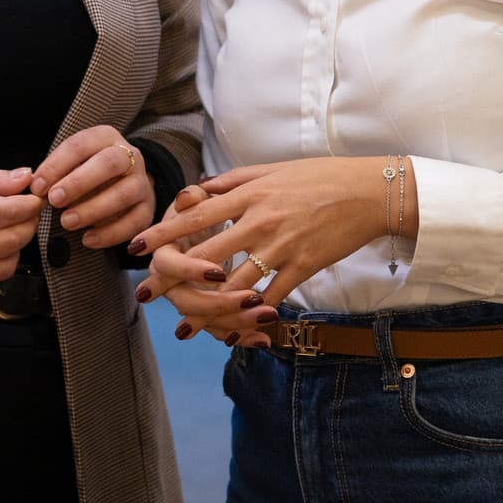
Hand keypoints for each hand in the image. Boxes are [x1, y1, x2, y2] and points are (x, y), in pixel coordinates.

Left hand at [29, 125, 154, 249]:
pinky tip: (87, 240)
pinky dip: (110, 233)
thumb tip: (36, 187)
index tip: (38, 186)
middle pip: (109, 163)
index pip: (81, 145)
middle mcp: (129, 156)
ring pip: (124, 193)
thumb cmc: (86, 173)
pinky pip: (134, 221)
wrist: (123, 184)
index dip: (57, 165)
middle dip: (79, 182)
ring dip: (93, 209)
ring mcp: (141, 182)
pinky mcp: (148, 208)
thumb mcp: (71, 164)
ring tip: (67, 222)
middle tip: (54, 200)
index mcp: (105, 138)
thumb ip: (55, 173)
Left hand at [132, 156, 415, 317]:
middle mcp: (260, 222)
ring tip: (185, 328)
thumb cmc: (318, 177)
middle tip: (147, 295)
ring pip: (235, 286)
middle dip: (173, 278)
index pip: (195, 216)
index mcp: (248, 195)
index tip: (135, 247)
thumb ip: (232, 182)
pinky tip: (236, 331)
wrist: (366, 192)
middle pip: (206, 256)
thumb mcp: (271, 171)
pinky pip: (271, 296)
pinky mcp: (303, 266)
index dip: (162, 233)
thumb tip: (200, 189)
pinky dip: (252, 315)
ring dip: (207, 310)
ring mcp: (281, 247)